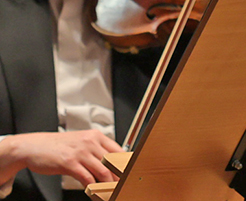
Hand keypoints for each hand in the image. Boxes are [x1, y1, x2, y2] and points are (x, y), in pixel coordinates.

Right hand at [1, 130, 120, 187]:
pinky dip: (92, 187)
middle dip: (119, 177)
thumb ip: (96, 150)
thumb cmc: (57, 146)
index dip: (125, 165)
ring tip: (110, 192)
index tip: (129, 175)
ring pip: (103, 171)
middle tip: (122, 187)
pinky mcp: (69, 163)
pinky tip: (93, 192)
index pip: (118, 150)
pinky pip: (87, 178)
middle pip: (113, 162)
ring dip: (108, 184)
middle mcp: (90, 142)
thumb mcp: (80, 142)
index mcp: (95, 136)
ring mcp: (80, 152)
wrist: (34, 146)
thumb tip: (111, 163)